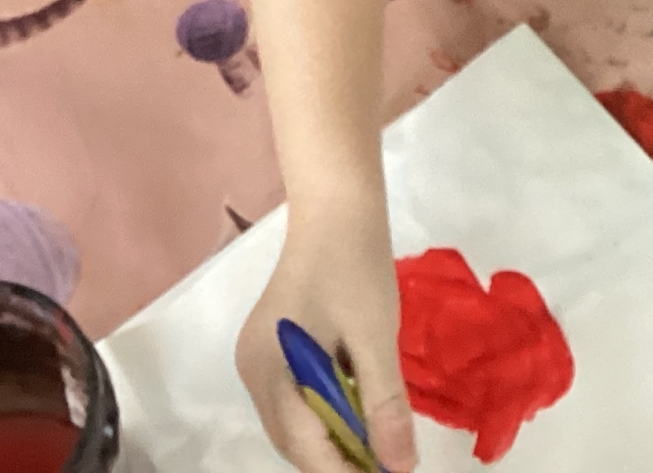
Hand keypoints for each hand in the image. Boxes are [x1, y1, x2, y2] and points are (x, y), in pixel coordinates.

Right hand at [235, 217, 417, 472]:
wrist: (337, 206)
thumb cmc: (354, 266)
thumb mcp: (374, 338)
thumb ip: (384, 406)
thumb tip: (399, 467)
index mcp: (268, 369)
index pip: (303, 447)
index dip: (345, 472)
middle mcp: (253, 372)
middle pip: (294, 442)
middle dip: (339, 460)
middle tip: (388, 462)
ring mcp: (260, 360)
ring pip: (296, 424)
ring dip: (335, 438)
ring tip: (380, 441)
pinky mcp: (274, 349)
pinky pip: (298, 400)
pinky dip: (329, 412)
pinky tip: (359, 405)